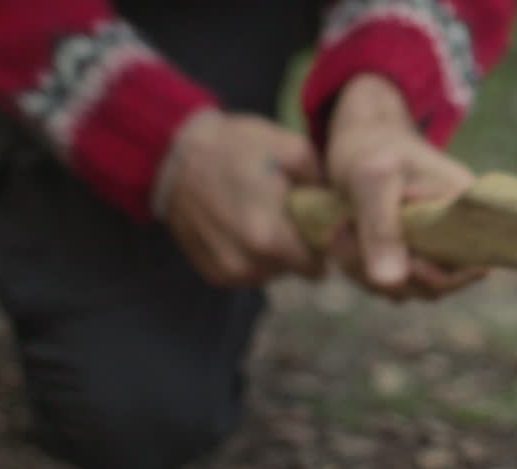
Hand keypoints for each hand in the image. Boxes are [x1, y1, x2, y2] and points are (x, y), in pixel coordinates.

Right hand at [159, 110, 322, 285]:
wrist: (174, 155)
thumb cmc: (236, 147)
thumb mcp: (292, 149)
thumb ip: (323, 183)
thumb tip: (342, 207)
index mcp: (270, 238)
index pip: (318, 265)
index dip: (323, 245)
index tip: (319, 225)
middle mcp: (249, 264)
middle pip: (296, 270)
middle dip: (299, 247)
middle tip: (289, 215)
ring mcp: (229, 272)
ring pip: (273, 274)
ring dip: (275, 254)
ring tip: (263, 217)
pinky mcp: (213, 274)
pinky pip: (248, 274)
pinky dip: (252, 256)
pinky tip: (242, 226)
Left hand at [324, 74, 487, 301]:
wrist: (358, 135)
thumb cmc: (371, 146)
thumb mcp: (372, 180)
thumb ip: (382, 229)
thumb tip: (390, 283)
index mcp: (464, 211)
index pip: (474, 265)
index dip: (439, 278)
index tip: (398, 259)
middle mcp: (454, 234)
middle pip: (434, 286)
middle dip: (384, 272)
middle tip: (344, 231)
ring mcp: (430, 247)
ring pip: (406, 288)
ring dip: (364, 272)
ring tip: (340, 229)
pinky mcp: (407, 254)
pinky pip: (389, 282)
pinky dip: (360, 270)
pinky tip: (342, 238)